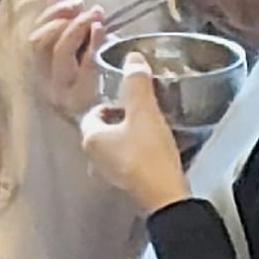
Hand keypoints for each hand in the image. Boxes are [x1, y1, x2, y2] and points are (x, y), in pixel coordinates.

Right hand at [27, 0, 110, 108]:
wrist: (127, 127)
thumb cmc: (104, 83)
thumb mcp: (82, 47)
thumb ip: (64, 17)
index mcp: (44, 70)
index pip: (35, 37)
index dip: (50, 14)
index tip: (73, 0)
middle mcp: (48, 83)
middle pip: (41, 42)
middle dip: (62, 17)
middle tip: (88, 7)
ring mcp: (64, 94)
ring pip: (60, 51)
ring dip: (77, 26)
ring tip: (97, 16)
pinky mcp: (84, 102)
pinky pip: (84, 65)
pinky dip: (93, 43)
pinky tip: (103, 32)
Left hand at [78, 62, 189, 215]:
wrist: (167, 199)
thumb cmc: (149, 155)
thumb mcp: (145, 112)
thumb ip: (137, 83)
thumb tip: (132, 59)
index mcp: (91, 138)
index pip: (94, 111)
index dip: (113, 102)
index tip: (132, 99)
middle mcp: (94, 158)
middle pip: (106, 129)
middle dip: (125, 117)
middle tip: (145, 110)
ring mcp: (110, 175)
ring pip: (118, 145)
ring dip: (134, 135)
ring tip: (155, 127)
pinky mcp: (128, 186)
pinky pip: (130, 160)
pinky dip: (141, 151)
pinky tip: (159, 148)